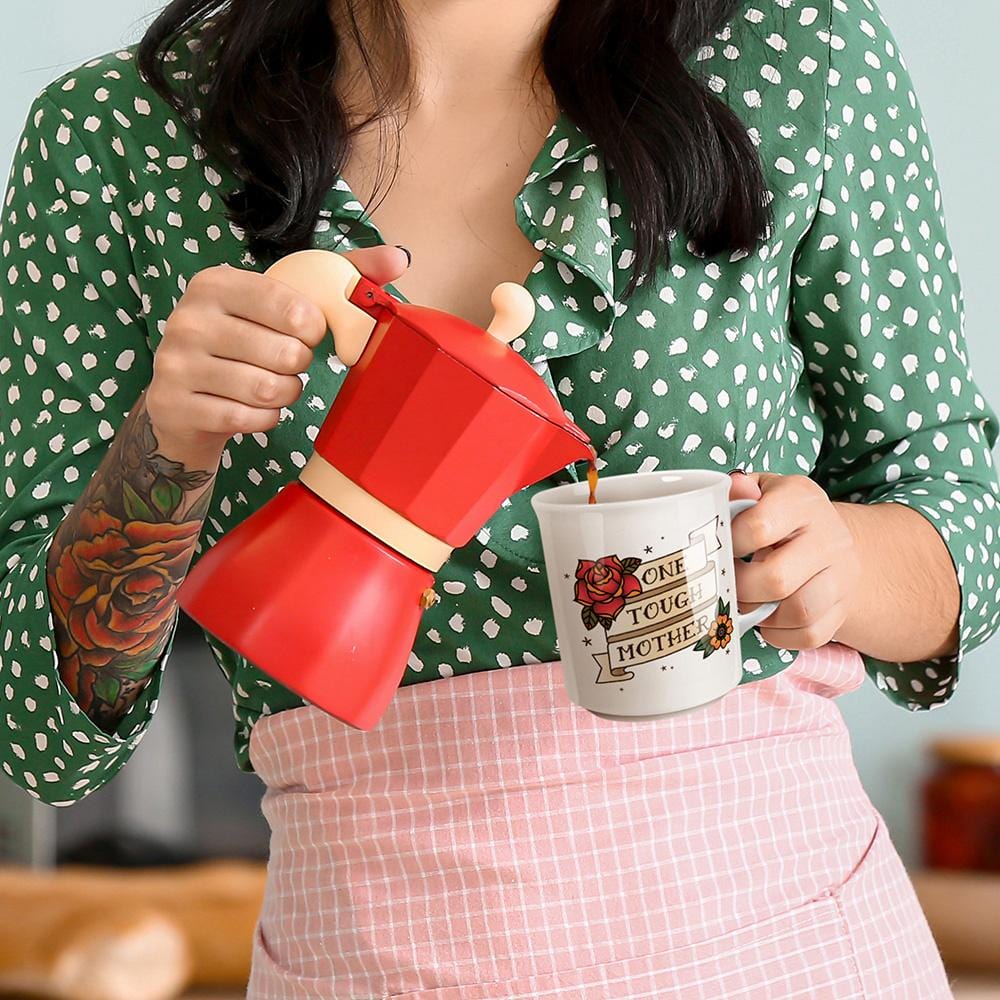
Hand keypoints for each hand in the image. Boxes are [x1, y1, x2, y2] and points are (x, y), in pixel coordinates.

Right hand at [146, 245, 409, 452]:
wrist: (185, 401)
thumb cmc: (248, 343)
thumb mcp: (284, 303)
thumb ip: (343, 275)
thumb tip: (398, 258)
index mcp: (216, 283)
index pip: (292, 306)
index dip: (314, 328)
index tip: (308, 332)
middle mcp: (189, 318)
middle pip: (285, 354)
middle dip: (298, 366)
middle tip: (286, 363)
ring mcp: (176, 362)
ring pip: (267, 390)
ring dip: (284, 395)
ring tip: (272, 386)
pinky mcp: (175, 405)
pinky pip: (247, 419)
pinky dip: (264, 420)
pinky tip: (252, 409)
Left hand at [727, 471, 863, 650]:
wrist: (832, 540)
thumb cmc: (781, 516)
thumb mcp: (762, 493)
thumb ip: (739, 491)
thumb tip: (734, 489)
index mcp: (802, 501)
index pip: (758, 527)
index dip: (729, 544)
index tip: (720, 548)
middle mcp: (830, 537)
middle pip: (776, 578)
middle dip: (740, 588)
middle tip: (728, 583)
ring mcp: (843, 575)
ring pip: (798, 611)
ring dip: (761, 614)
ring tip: (748, 601)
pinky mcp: (844, 608)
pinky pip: (810, 635)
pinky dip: (780, 634)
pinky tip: (768, 617)